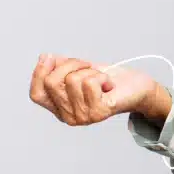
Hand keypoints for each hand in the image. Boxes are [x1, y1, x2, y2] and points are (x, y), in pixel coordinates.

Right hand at [29, 54, 157, 126]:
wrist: (137, 88)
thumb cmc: (110, 79)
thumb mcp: (80, 69)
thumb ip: (61, 66)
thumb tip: (45, 58)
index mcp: (59, 107)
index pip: (36, 94)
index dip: (38, 73)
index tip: (49, 57)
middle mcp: (68, 116)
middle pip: (52, 82)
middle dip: (70, 64)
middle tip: (87, 66)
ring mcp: (82, 117)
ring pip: (72, 80)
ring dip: (89, 71)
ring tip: (100, 78)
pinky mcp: (98, 112)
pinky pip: (90, 82)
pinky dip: (101, 76)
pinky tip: (108, 84)